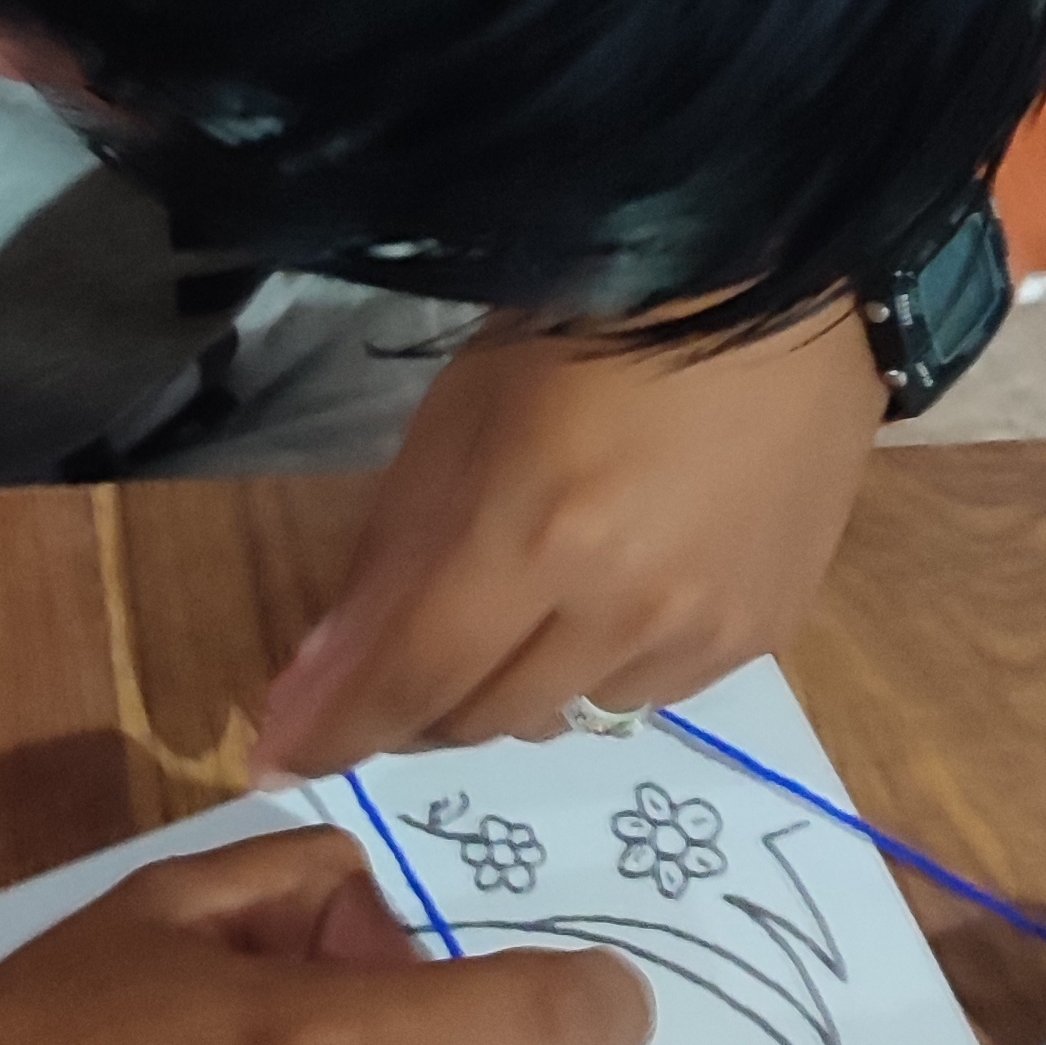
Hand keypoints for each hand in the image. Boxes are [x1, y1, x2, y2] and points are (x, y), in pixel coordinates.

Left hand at [251, 305, 884, 778]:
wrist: (765, 283)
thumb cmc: (584, 326)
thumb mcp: (453, 423)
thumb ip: (385, 566)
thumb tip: (314, 690)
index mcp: (535, 536)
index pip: (411, 680)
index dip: (334, 731)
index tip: (280, 761)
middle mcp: (624, 608)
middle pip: (481, 720)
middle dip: (417, 705)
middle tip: (396, 667)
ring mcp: (704, 629)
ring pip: (564, 719)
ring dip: (513, 688)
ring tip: (517, 612)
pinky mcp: (762, 632)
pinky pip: (647, 697)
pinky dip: (599, 669)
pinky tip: (608, 599)